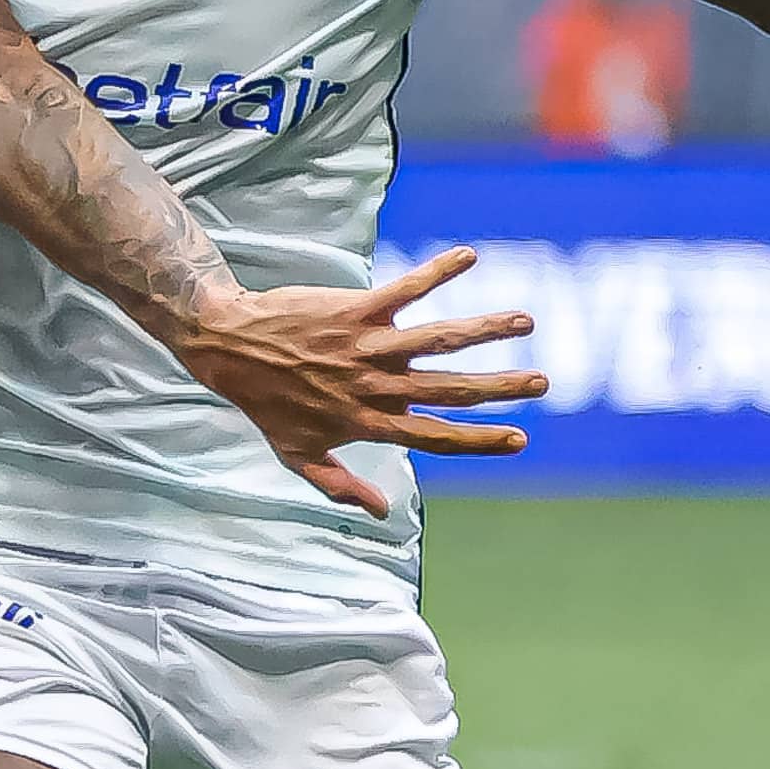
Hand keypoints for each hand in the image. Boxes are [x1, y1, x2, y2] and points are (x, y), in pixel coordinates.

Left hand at [176, 246, 546, 518]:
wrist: (227, 346)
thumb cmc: (264, 401)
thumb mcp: (296, 453)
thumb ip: (340, 485)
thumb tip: (380, 512)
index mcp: (367, 422)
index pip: (435, 437)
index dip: (479, 441)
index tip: (520, 439)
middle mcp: (374, 387)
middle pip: (450, 389)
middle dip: (500, 387)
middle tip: (542, 382)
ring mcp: (367, 347)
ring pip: (437, 340)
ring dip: (485, 329)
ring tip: (524, 320)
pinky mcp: (355, 310)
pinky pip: (405, 289)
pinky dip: (438, 272)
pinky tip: (468, 256)